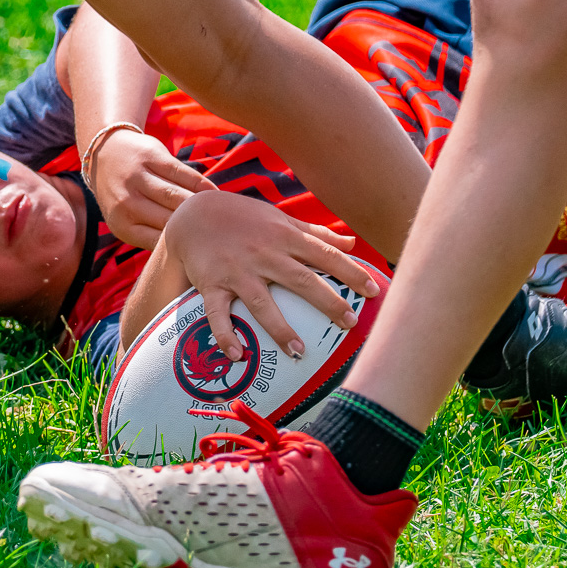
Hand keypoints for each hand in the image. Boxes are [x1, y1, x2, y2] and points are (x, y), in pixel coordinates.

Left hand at [89, 130, 215, 250]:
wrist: (106, 154)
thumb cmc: (125, 197)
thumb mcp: (128, 221)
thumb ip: (151, 236)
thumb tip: (185, 259)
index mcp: (123, 226)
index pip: (159, 242)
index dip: (184, 247)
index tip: (205, 252)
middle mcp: (127, 203)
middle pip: (170, 219)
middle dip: (195, 228)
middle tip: (219, 237)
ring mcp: (137, 178)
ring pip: (177, 196)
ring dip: (200, 207)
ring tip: (220, 216)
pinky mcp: (151, 156)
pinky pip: (182, 173)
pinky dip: (201, 185)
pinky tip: (214, 194)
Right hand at [163, 190, 377, 361]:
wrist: (192, 212)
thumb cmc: (243, 218)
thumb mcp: (280, 219)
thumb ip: (315, 233)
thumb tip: (352, 243)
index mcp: (285, 237)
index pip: (325, 255)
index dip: (351, 273)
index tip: (374, 291)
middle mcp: (264, 254)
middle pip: (301, 280)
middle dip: (327, 302)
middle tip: (349, 323)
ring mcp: (237, 271)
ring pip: (262, 302)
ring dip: (280, 329)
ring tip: (298, 353)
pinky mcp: (212, 284)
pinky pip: (217, 313)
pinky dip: (225, 335)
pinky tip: (237, 355)